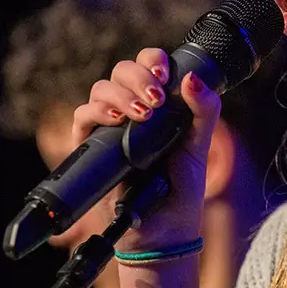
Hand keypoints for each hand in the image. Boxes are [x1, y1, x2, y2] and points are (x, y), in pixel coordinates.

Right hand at [72, 48, 220, 252]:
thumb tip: (192, 78)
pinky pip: (82, 117)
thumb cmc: (181, 186)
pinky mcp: (91, 146)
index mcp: (157, 102)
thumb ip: (204, 110)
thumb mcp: (199, 144)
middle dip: (138, 76)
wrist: (164, 226)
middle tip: (156, 98)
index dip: (153, 60)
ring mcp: (109, 126)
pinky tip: (117, 121)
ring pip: (101, 89)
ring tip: (143, 114)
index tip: (165, 76)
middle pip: (121, 70)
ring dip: (121, 94)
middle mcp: (131, 108)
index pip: (148, 64)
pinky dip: (97, 112)